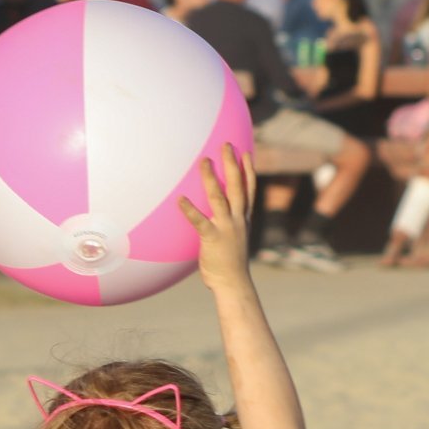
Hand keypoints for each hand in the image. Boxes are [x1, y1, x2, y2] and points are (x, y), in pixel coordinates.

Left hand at [178, 150, 253, 291]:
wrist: (233, 283)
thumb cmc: (230, 265)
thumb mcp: (233, 241)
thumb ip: (228, 228)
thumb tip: (217, 223)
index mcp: (243, 219)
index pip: (248, 189)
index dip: (249, 170)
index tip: (247, 153)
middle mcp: (237, 219)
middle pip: (237, 185)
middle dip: (233, 164)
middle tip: (227, 145)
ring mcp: (226, 227)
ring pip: (219, 197)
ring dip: (212, 178)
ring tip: (204, 161)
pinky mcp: (212, 238)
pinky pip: (199, 221)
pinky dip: (190, 210)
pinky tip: (180, 199)